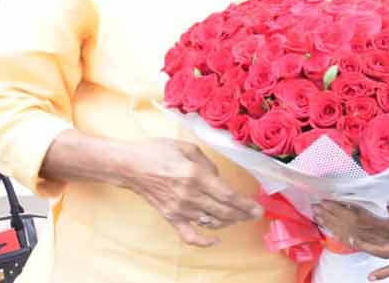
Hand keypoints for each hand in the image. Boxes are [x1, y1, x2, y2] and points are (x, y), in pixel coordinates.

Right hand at [119, 139, 263, 246]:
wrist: (131, 165)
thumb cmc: (158, 152)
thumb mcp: (188, 148)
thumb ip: (208, 164)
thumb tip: (218, 179)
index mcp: (195, 176)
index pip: (227, 196)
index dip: (245, 205)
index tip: (258, 209)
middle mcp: (189, 196)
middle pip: (223, 212)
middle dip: (243, 214)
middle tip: (253, 213)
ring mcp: (179, 209)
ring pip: (211, 222)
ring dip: (228, 221)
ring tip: (237, 216)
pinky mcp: (170, 218)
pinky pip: (190, 236)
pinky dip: (204, 241)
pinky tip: (216, 238)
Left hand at [314, 184, 388, 280]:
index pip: (377, 207)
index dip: (356, 199)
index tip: (338, 192)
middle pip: (368, 226)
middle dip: (342, 216)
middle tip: (321, 208)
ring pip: (376, 247)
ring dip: (352, 240)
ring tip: (330, 232)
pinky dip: (385, 273)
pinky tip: (371, 278)